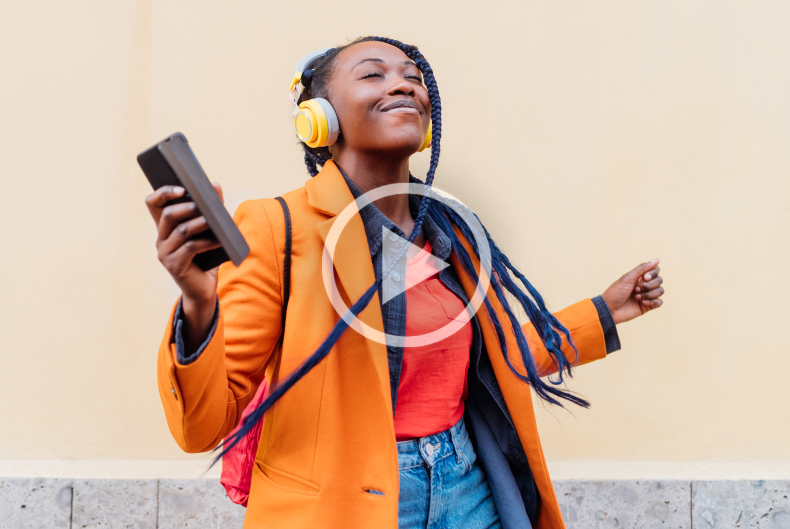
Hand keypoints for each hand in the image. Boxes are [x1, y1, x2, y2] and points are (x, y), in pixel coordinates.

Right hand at [145, 183, 223, 345]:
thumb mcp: (209, 231)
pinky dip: (207, 242)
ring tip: (214, 219)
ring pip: (180, 230)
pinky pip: (190, 248)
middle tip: (203, 202)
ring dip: (199, 223)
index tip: (181, 187)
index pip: (153, 203)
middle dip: (187, 206)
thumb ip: (211, 208)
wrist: (203, 289)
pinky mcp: (174, 265)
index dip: (164, 192)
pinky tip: (220, 240)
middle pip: (168, 214)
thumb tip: (215, 185)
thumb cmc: (206, 257)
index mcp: (165, 227)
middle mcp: (161, 238)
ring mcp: (165, 253)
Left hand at [601, 259, 663, 324]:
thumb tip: (657, 260)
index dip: (653, 273)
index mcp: (639, 276)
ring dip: (649, 294)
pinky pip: (660, 302)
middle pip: (659, 280)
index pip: (655, 270)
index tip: (645, 277)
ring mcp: (647, 295)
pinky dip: (653, 301)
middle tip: (636, 289)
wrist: (610, 309)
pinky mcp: (648, 306)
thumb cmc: (616, 292)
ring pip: (660, 291)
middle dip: (649, 285)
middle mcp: (644, 285)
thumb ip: (643, 268)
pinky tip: (643, 303)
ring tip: (637, 297)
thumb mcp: (628, 278)